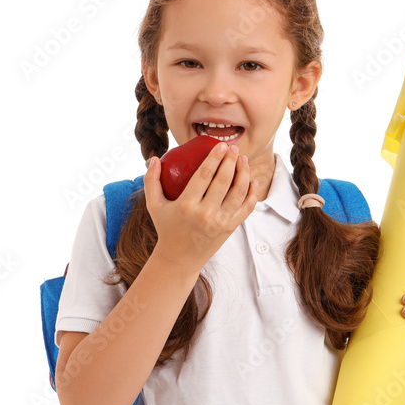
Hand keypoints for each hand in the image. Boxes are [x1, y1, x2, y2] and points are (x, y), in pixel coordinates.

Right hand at [142, 142, 257, 269]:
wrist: (179, 259)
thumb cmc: (166, 228)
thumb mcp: (154, 206)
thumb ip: (151, 181)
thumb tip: (154, 158)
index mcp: (187, 205)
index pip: (204, 175)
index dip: (215, 157)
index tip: (220, 145)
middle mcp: (205, 214)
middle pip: (224, 180)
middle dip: (231, 160)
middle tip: (234, 148)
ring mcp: (220, 222)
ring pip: (238, 192)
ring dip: (244, 173)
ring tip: (243, 160)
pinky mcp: (230, 228)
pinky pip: (246, 208)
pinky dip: (252, 193)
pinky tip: (253, 181)